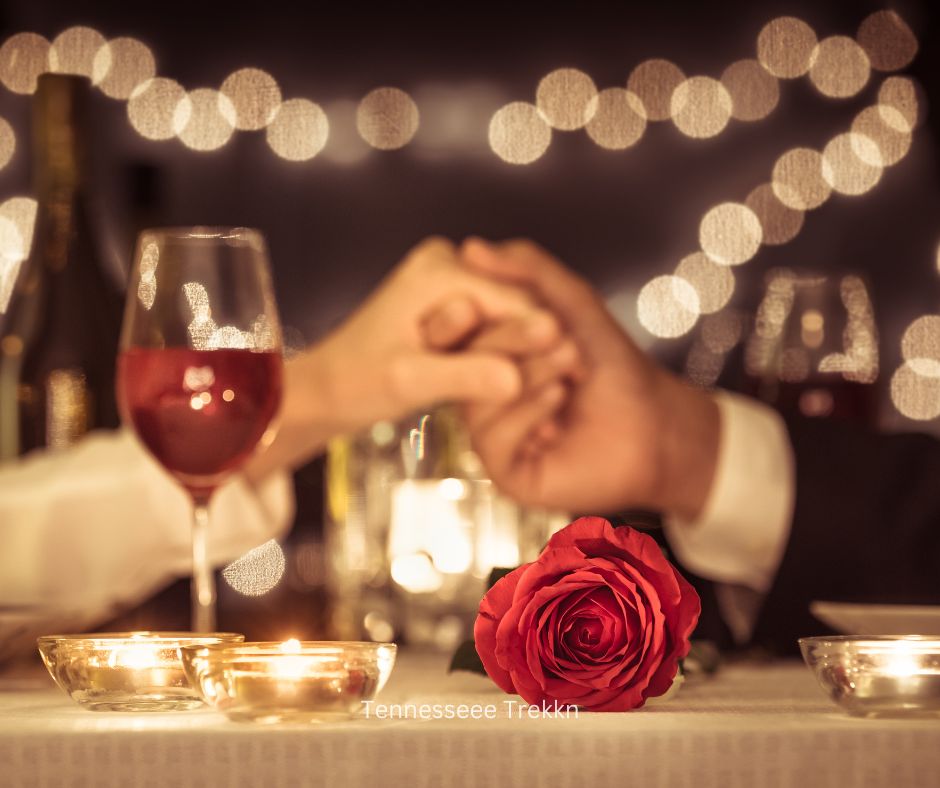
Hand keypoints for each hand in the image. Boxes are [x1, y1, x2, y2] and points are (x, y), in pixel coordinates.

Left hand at [244, 237, 558, 480]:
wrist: (327, 389)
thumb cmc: (357, 383)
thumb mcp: (410, 382)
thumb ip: (465, 377)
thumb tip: (518, 380)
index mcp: (438, 269)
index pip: (514, 300)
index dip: (544, 338)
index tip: (577, 372)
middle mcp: (447, 262)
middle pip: (515, 306)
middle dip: (535, 347)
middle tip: (569, 387)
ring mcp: (450, 280)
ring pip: (509, 318)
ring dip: (523, 354)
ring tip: (551, 392)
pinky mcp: (452, 302)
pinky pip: (494, 326)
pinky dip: (505, 355)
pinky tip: (522, 386)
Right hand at [457, 237, 720, 519]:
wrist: (656, 422)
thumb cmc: (614, 367)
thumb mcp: (571, 303)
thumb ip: (527, 270)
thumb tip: (470, 247)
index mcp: (488, 358)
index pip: (457, 329)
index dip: (480, 311)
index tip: (519, 302)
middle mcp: (482, 396)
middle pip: (464, 361)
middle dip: (514, 339)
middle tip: (558, 332)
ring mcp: (493, 435)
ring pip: (477, 399)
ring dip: (529, 372)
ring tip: (571, 363)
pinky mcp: (508, 472)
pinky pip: (492, 439)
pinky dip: (526, 412)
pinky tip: (559, 398)